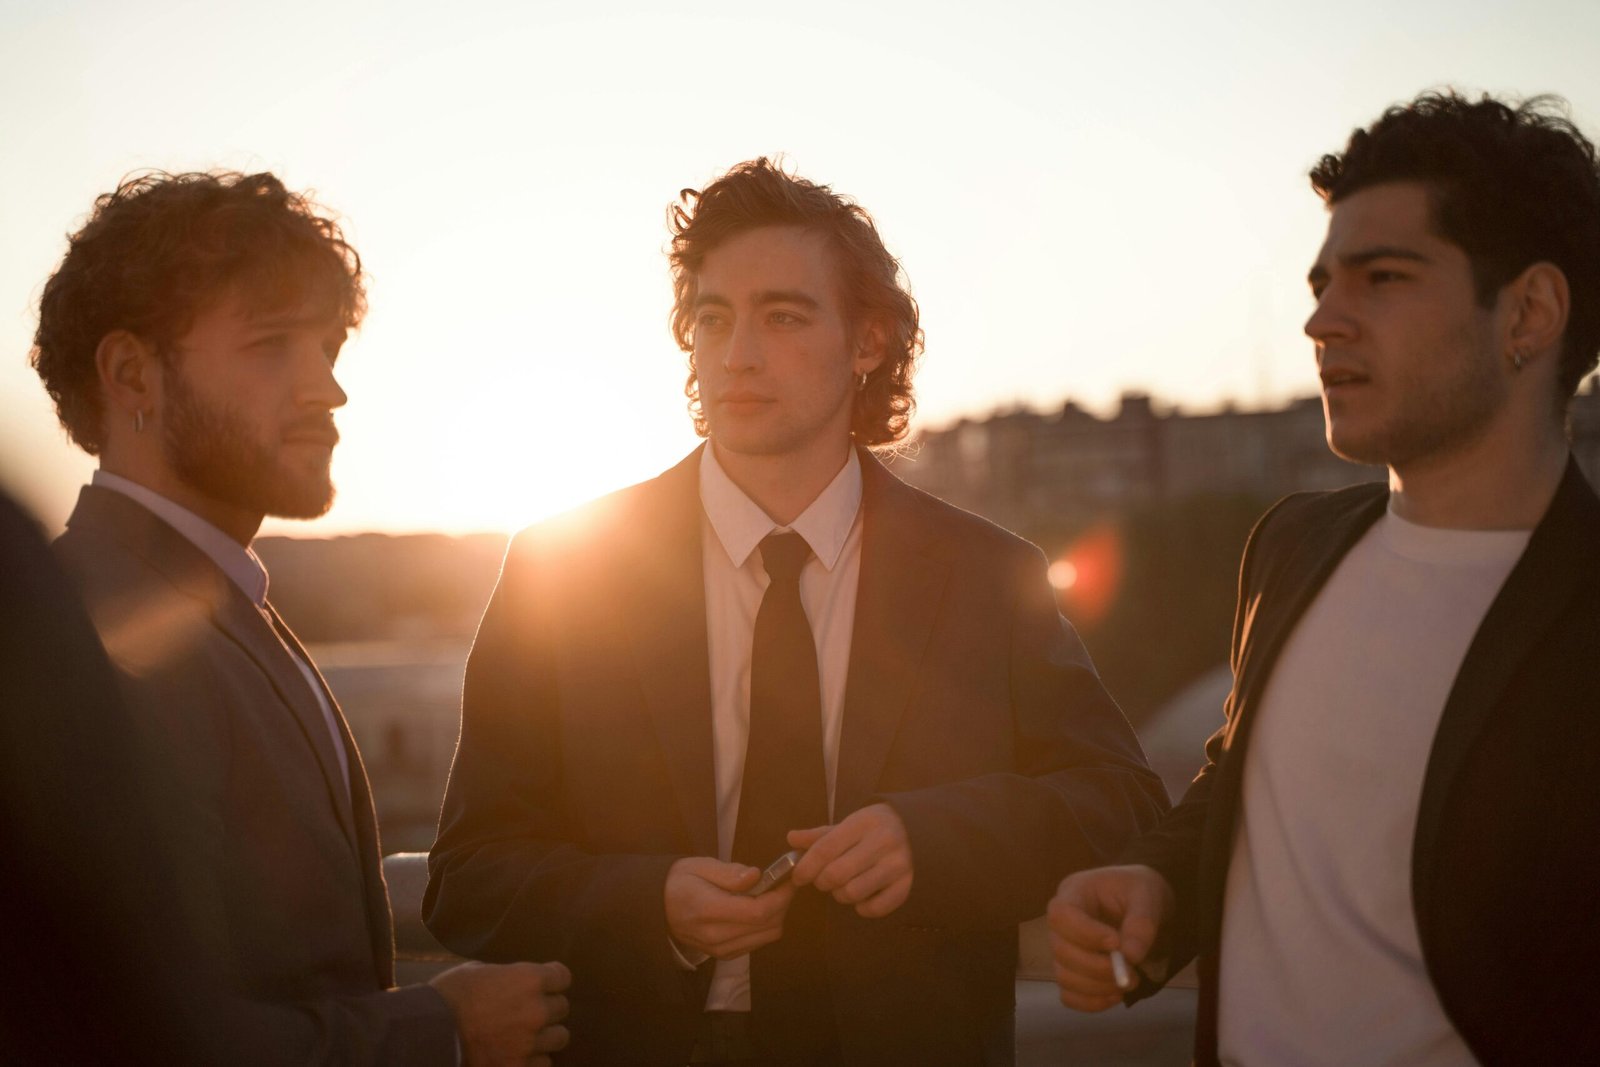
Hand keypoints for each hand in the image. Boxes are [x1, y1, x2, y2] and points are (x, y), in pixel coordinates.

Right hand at [428, 959, 570, 1066]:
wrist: (427, 1034)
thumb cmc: (448, 996)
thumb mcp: (478, 971)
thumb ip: (506, 976)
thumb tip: (514, 981)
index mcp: (528, 980)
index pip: (563, 977)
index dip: (553, 980)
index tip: (546, 984)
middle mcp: (536, 1011)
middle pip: (562, 1008)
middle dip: (547, 1008)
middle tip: (527, 1011)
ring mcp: (529, 1043)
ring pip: (559, 1038)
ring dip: (545, 1035)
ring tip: (526, 1035)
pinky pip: (542, 1063)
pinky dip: (532, 1059)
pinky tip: (517, 1054)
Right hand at [664, 856, 794, 959]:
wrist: (656, 907)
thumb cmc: (679, 881)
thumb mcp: (700, 866)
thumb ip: (730, 873)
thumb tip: (757, 876)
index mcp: (709, 910)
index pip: (757, 912)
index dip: (780, 896)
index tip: (789, 879)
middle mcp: (716, 936)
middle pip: (767, 926)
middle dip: (783, 904)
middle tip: (782, 883)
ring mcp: (720, 949)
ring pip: (767, 936)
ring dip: (777, 915)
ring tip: (772, 894)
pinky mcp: (724, 955)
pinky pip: (757, 943)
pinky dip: (766, 926)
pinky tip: (759, 909)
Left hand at [788, 803, 912, 918]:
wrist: (914, 828)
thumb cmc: (872, 828)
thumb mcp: (847, 824)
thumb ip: (819, 835)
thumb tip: (791, 839)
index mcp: (863, 822)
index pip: (825, 849)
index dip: (805, 867)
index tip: (797, 877)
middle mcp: (883, 842)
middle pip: (836, 874)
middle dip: (821, 882)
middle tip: (823, 880)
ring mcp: (898, 865)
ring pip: (853, 893)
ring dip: (840, 895)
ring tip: (842, 886)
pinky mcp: (907, 886)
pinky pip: (875, 908)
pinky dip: (862, 908)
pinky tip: (862, 896)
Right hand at [1047, 864, 1174, 1012]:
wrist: (1143, 905)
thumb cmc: (1140, 891)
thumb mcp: (1148, 896)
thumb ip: (1141, 923)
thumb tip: (1129, 956)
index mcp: (1073, 892)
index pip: (1061, 914)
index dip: (1084, 933)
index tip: (1115, 943)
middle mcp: (1061, 922)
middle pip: (1060, 950)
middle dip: (1097, 967)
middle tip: (1131, 973)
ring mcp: (1064, 949)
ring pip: (1063, 976)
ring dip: (1097, 987)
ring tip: (1130, 981)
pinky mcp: (1072, 972)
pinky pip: (1069, 996)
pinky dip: (1091, 1002)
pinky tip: (1116, 995)